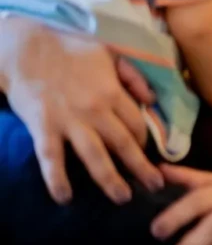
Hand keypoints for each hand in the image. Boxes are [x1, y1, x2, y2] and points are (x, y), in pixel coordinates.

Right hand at [2, 20, 161, 203]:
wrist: (25, 46)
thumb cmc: (69, 48)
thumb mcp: (110, 53)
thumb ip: (134, 76)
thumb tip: (152, 101)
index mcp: (113, 92)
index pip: (137, 125)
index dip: (145, 142)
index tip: (146, 154)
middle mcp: (96, 110)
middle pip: (124, 145)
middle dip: (142, 168)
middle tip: (155, 187)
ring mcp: (69, 121)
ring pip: (95, 157)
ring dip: (110, 180)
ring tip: (123, 198)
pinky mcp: (43, 127)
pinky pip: (51, 158)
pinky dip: (57, 179)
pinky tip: (64, 198)